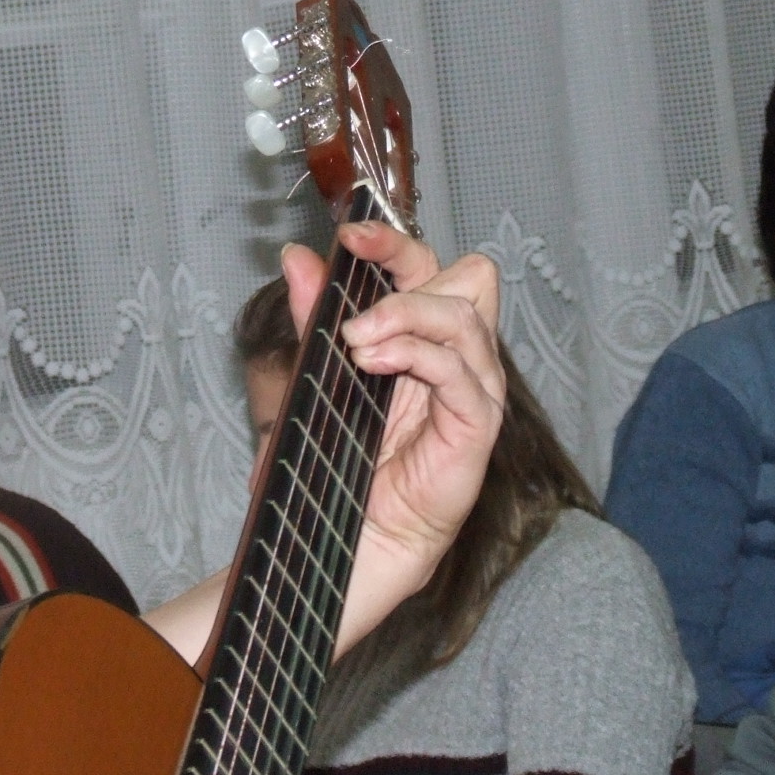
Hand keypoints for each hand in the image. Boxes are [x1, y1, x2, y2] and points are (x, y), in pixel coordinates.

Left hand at [278, 224, 503, 607]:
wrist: (351, 535)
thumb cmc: (342, 461)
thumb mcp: (317, 376)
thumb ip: (315, 319)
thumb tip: (297, 258)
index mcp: (426, 337)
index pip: (433, 265)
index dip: (394, 243)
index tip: (349, 238)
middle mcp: (459, 357)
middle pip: (471, 276)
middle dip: (410, 272)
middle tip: (355, 304)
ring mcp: (474, 390)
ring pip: (465, 316)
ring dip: (403, 316)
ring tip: (355, 344)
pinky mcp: (477, 427)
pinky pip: (462, 372)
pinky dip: (416, 355)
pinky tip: (373, 365)